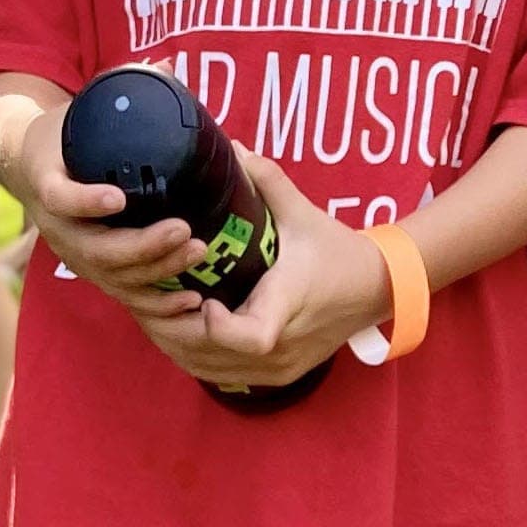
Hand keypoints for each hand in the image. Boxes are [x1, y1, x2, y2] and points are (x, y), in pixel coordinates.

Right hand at [17, 106, 206, 318]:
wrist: (32, 164)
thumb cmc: (68, 133)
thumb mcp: (84, 109)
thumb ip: (124, 90)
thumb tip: (167, 65)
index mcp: (50, 183)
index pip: (62, 198)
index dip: (87, 201)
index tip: (118, 197)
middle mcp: (59, 227)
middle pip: (96, 249)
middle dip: (142, 245)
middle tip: (184, 229)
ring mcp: (76, 253)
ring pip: (112, 276)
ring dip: (156, 269)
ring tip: (196, 251)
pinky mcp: (95, 270)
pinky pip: (123, 294)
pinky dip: (155, 301)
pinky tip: (190, 298)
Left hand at [144, 156, 389, 388]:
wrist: (378, 288)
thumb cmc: (338, 251)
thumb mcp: (304, 215)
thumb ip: (269, 182)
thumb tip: (234, 149)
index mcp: (287, 305)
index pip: (250, 336)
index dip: (215, 326)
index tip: (202, 297)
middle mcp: (282, 346)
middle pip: (211, 357)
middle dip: (173, 328)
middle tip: (149, 296)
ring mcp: (279, 367)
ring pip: (210, 371)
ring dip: (178, 346)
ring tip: (155, 313)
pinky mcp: (278, 376)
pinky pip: (223, 377)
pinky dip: (195, 359)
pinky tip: (179, 333)